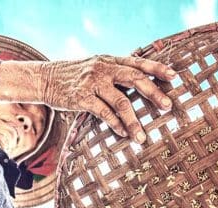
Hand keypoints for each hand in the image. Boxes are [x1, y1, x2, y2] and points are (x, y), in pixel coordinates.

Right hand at [34, 55, 175, 142]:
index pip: (138, 63)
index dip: (157, 69)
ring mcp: (92, 83)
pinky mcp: (81, 98)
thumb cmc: (74, 76)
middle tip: (168, 106)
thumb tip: (139, 83)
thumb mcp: (95, 67)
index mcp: (110, 60)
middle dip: (154, 93)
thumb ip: (115, 72)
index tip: (174, 76)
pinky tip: (123, 134)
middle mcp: (103, 69)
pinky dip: (115, 124)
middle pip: (135, 79)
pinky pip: (103, 113)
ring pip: (121, 102)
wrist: (44, 78)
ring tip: (142, 138)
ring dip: (134, 122)